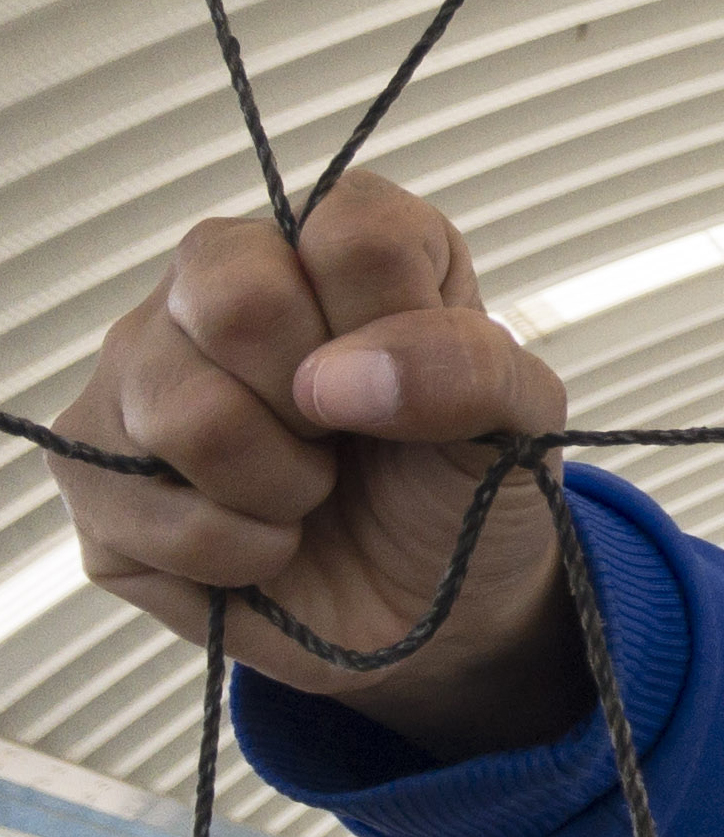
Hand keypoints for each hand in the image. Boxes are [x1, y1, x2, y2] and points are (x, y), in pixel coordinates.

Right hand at [51, 169, 591, 759]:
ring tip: (312, 492)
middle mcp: (213, 280)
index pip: (350, 230)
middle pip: (234, 300)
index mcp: (333, 238)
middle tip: (350, 440)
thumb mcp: (519, 419)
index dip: (395, 327)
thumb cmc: (464, 481)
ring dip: (283, 487)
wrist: (433, 607)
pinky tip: (267, 542)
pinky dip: (240, 552)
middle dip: (320, 406)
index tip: (416, 387)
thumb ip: (469, 367)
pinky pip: (145, 510)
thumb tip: (337, 378)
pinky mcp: (91, 470)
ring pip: (184, 411)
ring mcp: (136, 372)